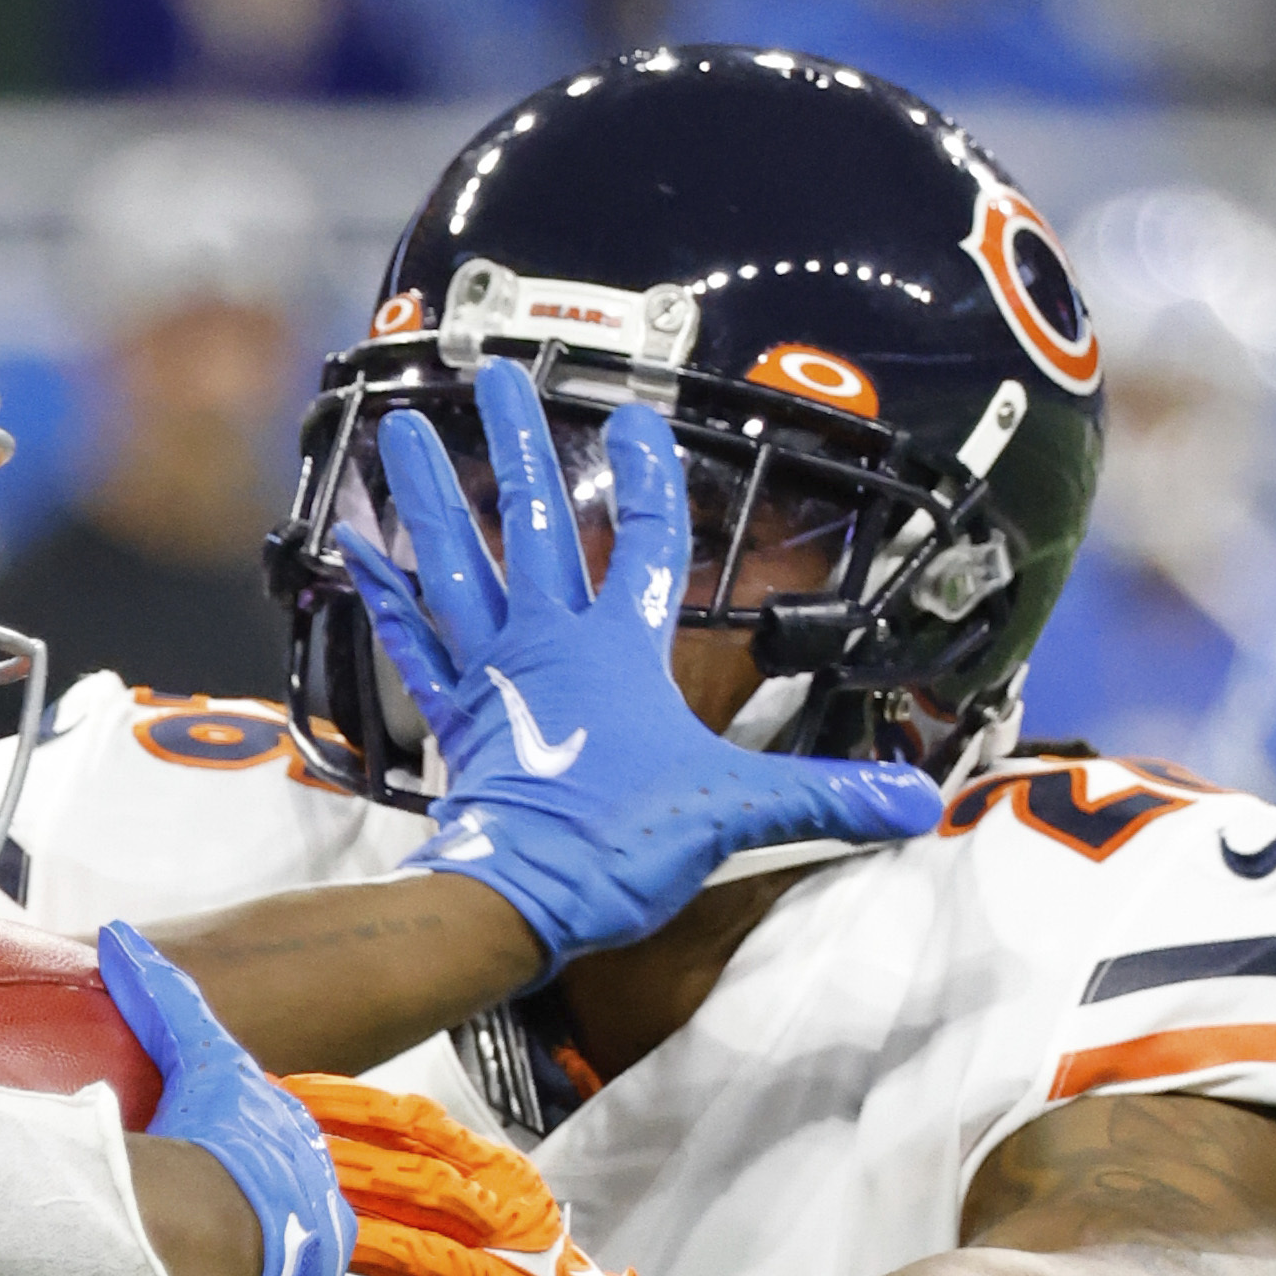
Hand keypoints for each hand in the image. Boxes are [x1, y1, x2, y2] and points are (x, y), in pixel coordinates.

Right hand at [25, 923, 351, 1275]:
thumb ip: (169, 998)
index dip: (226, 1171)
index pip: (272, 1175)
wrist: (215, 1245)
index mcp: (306, 1181)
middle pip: (257, 1245)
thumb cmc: (218, 1151)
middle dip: (213, 1244)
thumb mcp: (203, 1059)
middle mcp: (310, 1249)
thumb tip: (124, 939)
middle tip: (156, 1238)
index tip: (187, 1170)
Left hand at [287, 1076, 668, 1275]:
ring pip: (424, 1256)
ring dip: (354, 1239)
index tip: (285, 1095)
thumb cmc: (516, 1275)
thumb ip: (423, 1170)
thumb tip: (319, 1134)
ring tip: (293, 1225)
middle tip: (273, 1158)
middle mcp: (510, 1228)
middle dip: (343, 1166)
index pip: (421, 1124)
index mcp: (503, 1178)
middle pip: (420, 1185)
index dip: (348, 1106)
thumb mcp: (490, 1208)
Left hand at [339, 368, 939, 982]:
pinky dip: (384, 596)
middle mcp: (547, 643)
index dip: (652, 476)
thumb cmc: (615, 846)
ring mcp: (491, 674)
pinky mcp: (451, 717)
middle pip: (534, 524)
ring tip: (395, 431)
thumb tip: (920, 804)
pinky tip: (356, 551)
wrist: (516, 900)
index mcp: (618, 651)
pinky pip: (409, 643)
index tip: (639, 416)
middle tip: (492, 375)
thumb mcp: (734, 814)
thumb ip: (825, 796)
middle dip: (516, 445)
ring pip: (454, 564)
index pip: (648, 542)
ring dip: (426, 497)